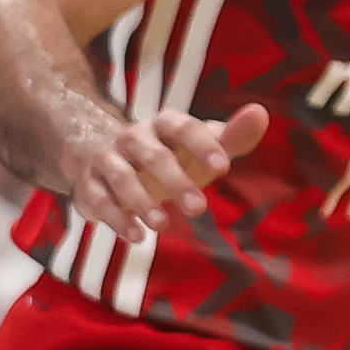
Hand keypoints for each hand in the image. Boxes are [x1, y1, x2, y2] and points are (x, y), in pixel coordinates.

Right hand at [63, 103, 266, 235]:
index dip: (204, 145)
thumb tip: (260, 113)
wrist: (107, 156)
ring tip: (163, 225)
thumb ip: (232, 135)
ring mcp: (107, 158)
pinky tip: (137, 237)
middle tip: (199, 209)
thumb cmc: (171, 153)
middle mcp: (133, 136)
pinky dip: (117, 219)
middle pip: (155, 156)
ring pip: (123, 178)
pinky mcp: (89, 183)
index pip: (185, 128)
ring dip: (142, 202)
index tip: (225, 168)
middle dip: (177, 182)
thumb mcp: (201, 145)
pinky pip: (99, 200)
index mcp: (165, 123)